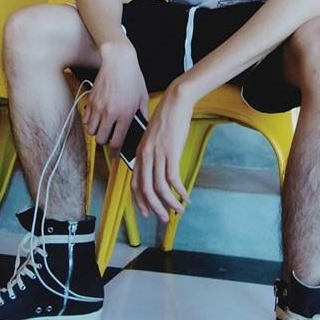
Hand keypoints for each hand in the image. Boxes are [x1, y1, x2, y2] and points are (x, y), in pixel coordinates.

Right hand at [82, 40, 148, 149]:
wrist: (118, 61)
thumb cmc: (132, 78)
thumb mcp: (142, 98)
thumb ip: (142, 115)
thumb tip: (142, 128)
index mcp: (125, 114)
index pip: (117, 141)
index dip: (116, 151)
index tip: (117, 154)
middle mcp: (110, 112)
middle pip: (100, 139)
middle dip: (105, 141)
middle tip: (110, 137)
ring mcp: (98, 107)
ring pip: (91, 131)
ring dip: (97, 132)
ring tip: (104, 127)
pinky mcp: (91, 100)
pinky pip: (86, 119)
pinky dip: (90, 122)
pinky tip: (98, 117)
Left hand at [132, 81, 191, 222]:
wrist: (175, 102)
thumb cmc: (166, 117)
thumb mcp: (153, 136)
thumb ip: (151, 152)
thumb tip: (157, 167)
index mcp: (139, 153)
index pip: (135, 183)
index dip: (140, 201)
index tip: (146, 213)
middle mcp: (145, 156)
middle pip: (146, 190)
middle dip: (155, 208)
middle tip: (164, 218)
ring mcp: (157, 154)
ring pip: (160, 187)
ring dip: (170, 202)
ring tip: (179, 210)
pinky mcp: (171, 152)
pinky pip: (172, 178)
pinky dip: (179, 191)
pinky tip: (185, 196)